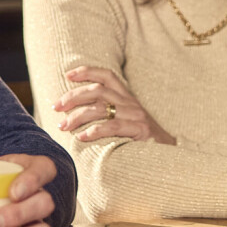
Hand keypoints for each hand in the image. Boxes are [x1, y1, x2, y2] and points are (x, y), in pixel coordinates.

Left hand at [53, 65, 175, 145]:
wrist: (171, 155)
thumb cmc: (140, 140)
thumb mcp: (124, 121)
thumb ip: (106, 113)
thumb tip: (74, 113)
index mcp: (126, 97)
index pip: (107, 75)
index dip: (87, 71)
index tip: (68, 75)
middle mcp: (131, 103)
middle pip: (98, 90)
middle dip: (73, 96)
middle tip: (56, 107)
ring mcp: (136, 116)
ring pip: (101, 108)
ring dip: (78, 116)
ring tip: (64, 125)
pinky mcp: (141, 131)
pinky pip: (113, 127)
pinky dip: (95, 131)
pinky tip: (82, 137)